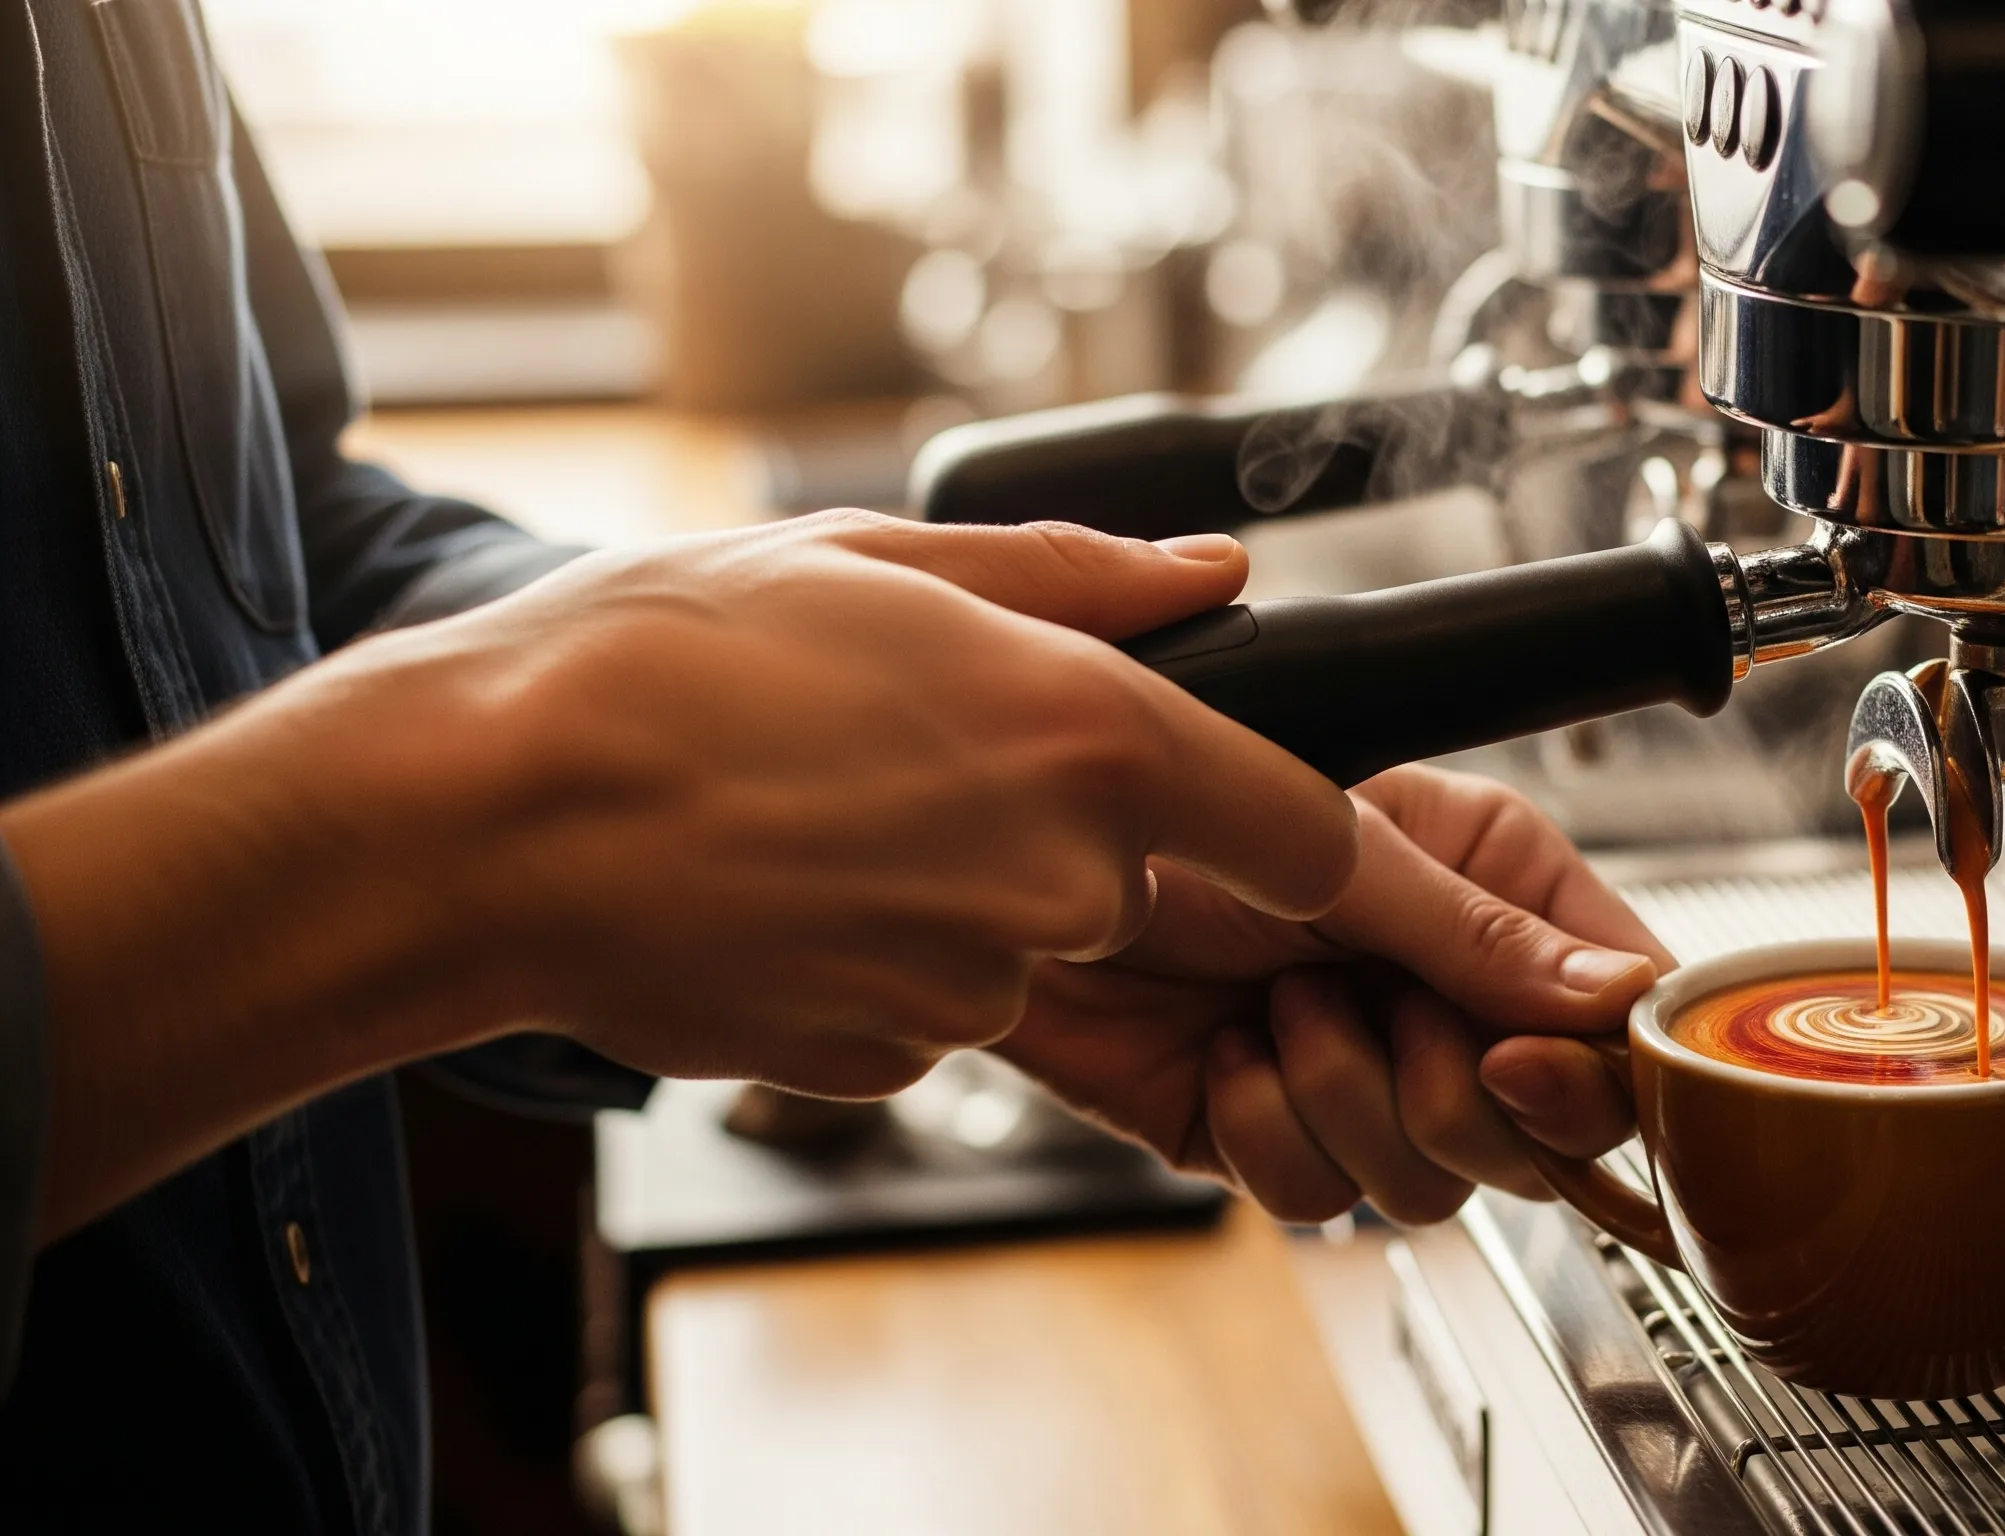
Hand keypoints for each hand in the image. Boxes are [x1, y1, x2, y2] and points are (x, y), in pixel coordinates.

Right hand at [7, 513, 1357, 1232]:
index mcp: (1088, 737)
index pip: (1315, 833)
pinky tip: (792, 881)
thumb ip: (1084, 580)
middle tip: (927, 769)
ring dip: (974, 888)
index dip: (1391, 880)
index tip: (1458, 916)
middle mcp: (1062, 877)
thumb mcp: (884, 564)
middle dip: (1097, 845)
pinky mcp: (900, 1062)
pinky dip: (902, 952)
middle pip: (1165, 890)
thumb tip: (1219, 579)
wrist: (481, 820)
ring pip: (1043, 948)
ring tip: (822, 807)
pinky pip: (948, 1006)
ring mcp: (981, 985)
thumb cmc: (661, 666)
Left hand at [995, 766, 1671, 1224]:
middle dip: (1455, 1089)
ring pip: (1433, 1180)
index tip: (1530, 1057)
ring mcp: (1359, 1070)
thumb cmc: (1158, 790)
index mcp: (1489, 890)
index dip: (1593, 1061)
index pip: (1613, 1009)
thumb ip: (1478, 928)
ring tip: (1285, 1006)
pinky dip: (1268, 1131)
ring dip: (1349, 1100)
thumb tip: (1613, 996)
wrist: (1008, 857)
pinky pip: (1319, 1198)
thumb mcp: (1339, 839)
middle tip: (1393, 1016)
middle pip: (1538, 1128)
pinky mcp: (1271, 1135)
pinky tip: (1228, 1054)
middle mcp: (1435, 988)